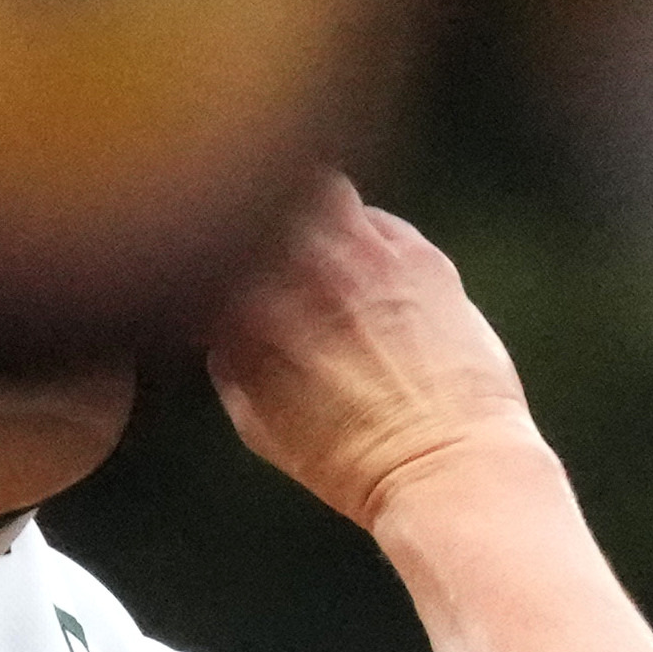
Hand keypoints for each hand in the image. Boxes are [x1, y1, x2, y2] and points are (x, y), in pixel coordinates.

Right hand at [203, 175, 548, 532]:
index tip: (215, 269)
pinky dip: (368, 233)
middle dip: (258, 212)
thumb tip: (218, 328)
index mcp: (247, 313)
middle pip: (260, 195)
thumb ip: (228, 362)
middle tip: (265, 238)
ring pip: (320, 187)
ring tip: (318, 241)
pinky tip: (370, 269)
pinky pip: (379, 218)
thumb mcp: (258, 425)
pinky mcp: (418, 256)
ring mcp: (364, 256)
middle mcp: (302, 271)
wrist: (442, 464)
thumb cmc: (351, 461)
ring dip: (311, 205)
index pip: (210, 245)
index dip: (210, 251)